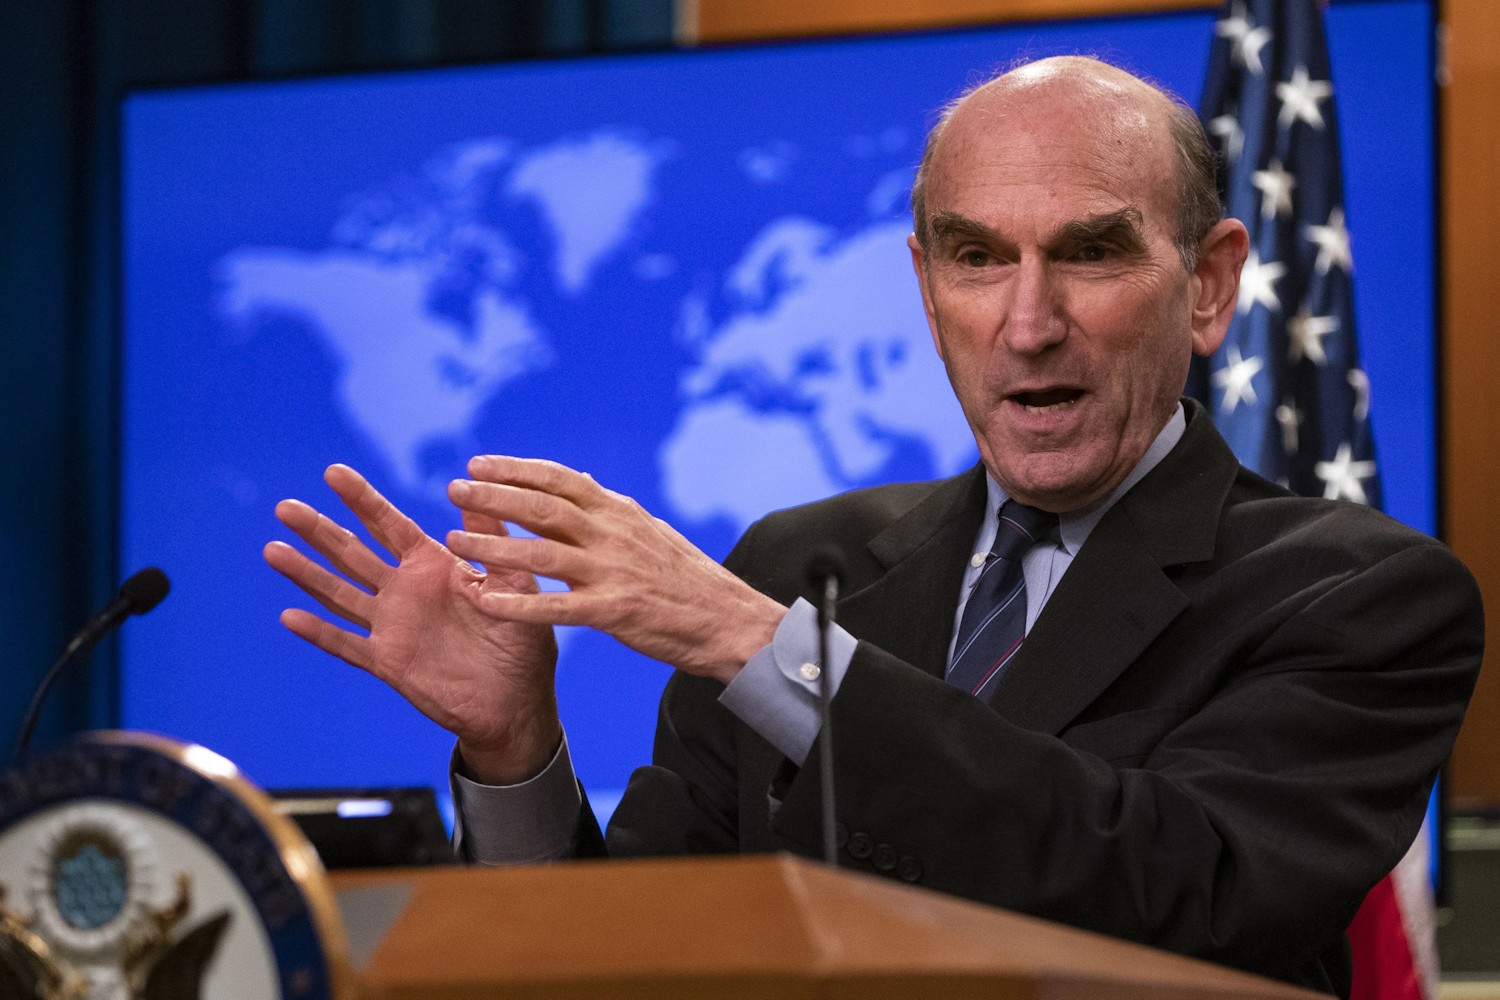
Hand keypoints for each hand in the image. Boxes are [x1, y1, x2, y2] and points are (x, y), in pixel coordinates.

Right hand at [264, 464, 560, 783]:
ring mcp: (393, 626)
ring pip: (340, 594)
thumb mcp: (515, 584)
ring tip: (272, 549)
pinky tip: (288, 616)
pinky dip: (320, 633)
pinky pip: (348, 645)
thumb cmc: (522, 641)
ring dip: (307, 574)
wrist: (518, 702)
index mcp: (434, 566)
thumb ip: (492, 543)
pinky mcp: (388, 662)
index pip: (390, 525)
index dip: (362, 500)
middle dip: (320, 530)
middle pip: (353, 554)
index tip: (332, 472)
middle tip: (285, 506)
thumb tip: (472, 493)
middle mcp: (406, 591)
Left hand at [445, 456, 786, 684]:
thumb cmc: (684, 577)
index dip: (515, 469)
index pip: (560, 479)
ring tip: (454, 542)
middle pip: (542, 507)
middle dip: (493, 496)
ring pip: (540, 554)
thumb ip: (607, 510)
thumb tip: (578, 480)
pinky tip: (481, 600)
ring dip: (492, 546)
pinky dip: (514, 604)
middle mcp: (613, 534)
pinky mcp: (613, 611)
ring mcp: (613, 572)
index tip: (477, 463)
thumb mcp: (648, 529)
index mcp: (620, 511)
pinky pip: (553, 607)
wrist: (727, 619)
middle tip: (452, 490)